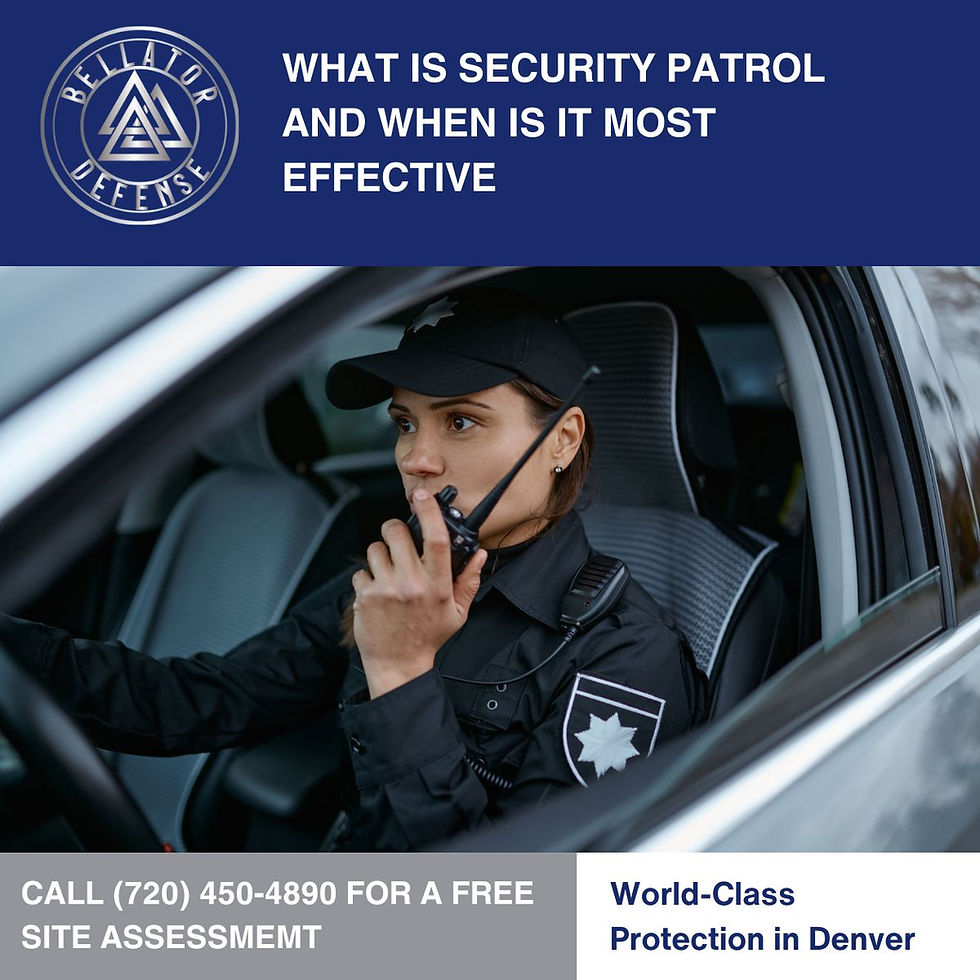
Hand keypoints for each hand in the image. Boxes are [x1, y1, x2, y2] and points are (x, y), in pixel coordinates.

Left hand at [351, 488, 486, 697]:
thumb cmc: (429, 637)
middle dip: (395, 529)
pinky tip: (377, 592)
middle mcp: (412, 584)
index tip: (422, 496)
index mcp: (438, 585)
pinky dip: (366, 578)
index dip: (429, 511)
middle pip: (397, 533)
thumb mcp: (458, 612)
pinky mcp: (365, 597)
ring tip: (388, 572)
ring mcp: (386, 590)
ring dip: (380, 555)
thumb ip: (469, 581)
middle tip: (399, 541)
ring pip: (375, 548)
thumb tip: (480, 555)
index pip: (436, 538)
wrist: (398, 665)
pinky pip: (360, 571)